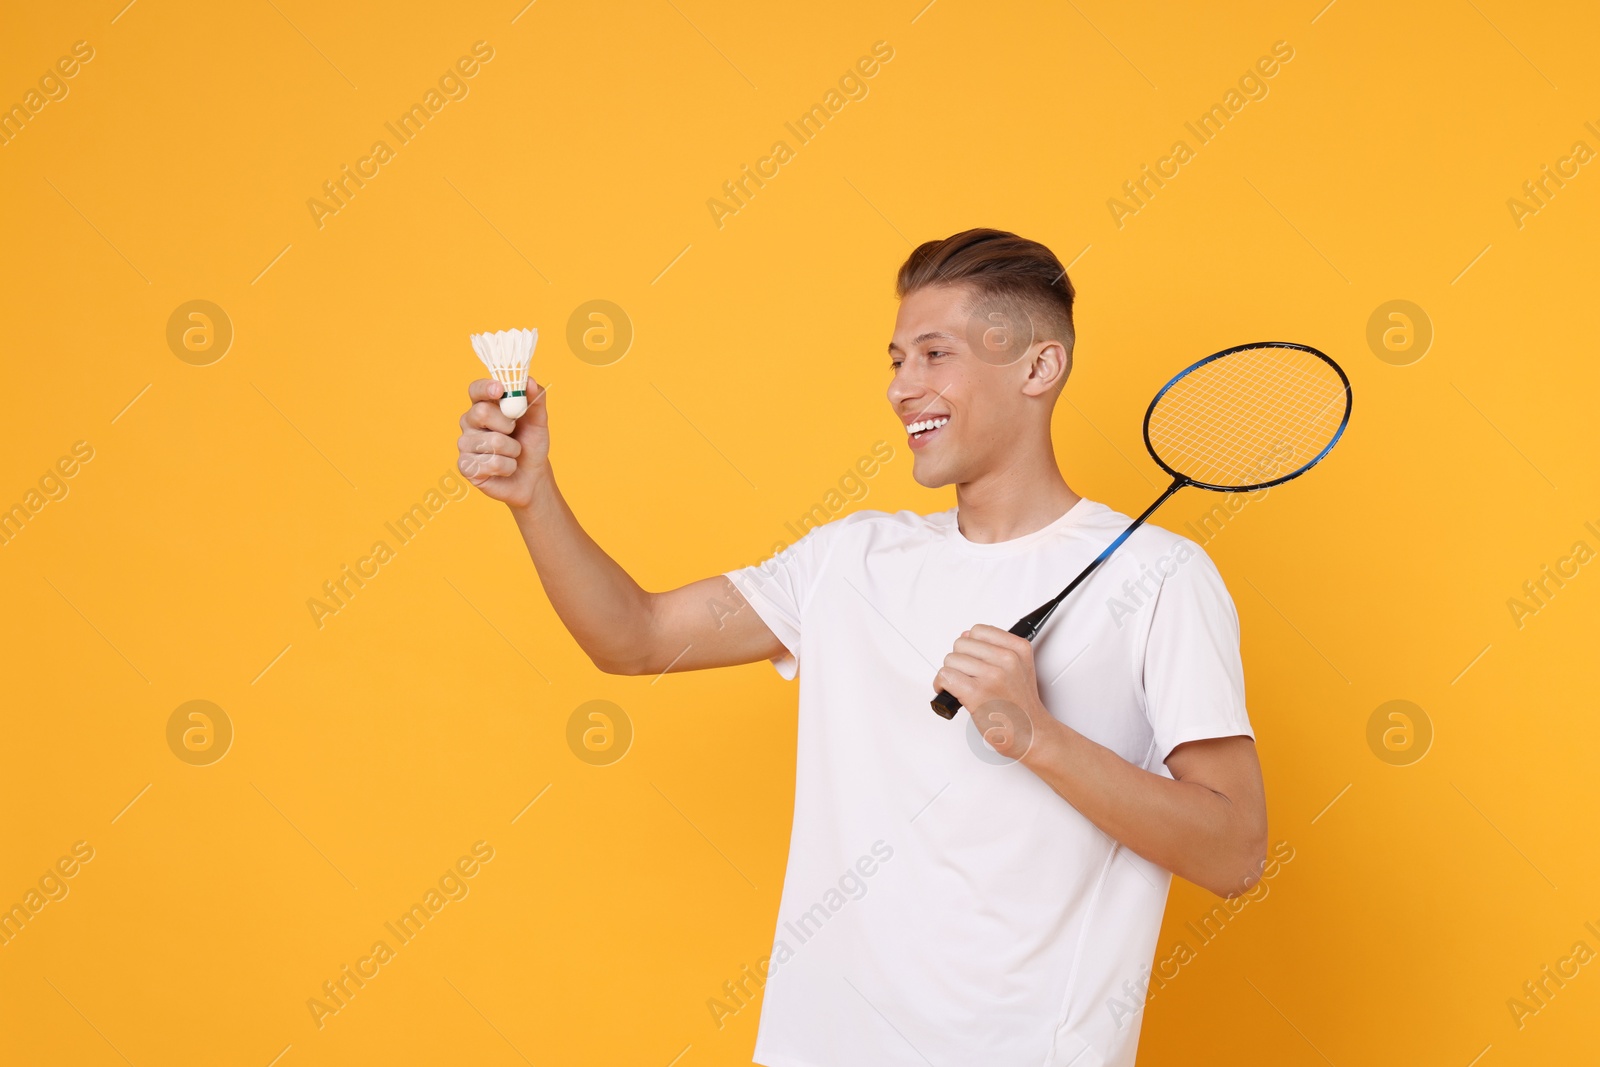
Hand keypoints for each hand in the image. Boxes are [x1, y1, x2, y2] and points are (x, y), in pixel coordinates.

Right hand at [457, 376, 549, 508]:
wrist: (532, 476)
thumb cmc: (531, 445)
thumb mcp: (539, 421)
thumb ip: (535, 399)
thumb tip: (530, 381)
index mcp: (484, 405)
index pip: (476, 390)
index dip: (486, 388)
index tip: (500, 390)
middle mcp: (469, 422)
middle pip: (481, 412)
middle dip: (507, 424)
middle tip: (514, 431)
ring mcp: (465, 444)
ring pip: (492, 442)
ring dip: (513, 450)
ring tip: (513, 454)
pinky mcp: (465, 466)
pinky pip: (491, 463)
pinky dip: (507, 467)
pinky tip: (505, 468)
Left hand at [933, 624, 1053, 761]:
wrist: (1030, 733)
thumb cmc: (1021, 706)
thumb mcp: (1020, 668)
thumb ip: (995, 649)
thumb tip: (966, 636)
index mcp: (1019, 649)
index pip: (979, 630)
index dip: (971, 646)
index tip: (974, 660)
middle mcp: (1007, 659)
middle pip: (961, 644)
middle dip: (959, 661)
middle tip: (968, 677)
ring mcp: (992, 676)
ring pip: (951, 660)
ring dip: (951, 674)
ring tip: (962, 687)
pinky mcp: (976, 693)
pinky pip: (945, 676)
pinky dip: (942, 685)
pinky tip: (952, 693)